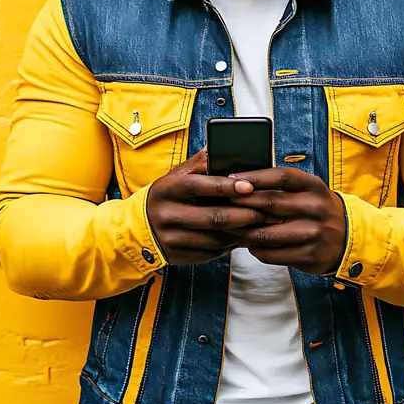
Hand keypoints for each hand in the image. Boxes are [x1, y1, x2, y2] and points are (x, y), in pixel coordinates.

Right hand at [145, 150, 273, 265]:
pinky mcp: (177, 257)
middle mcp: (166, 214)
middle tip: (265, 210)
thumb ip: (200, 163)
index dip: (225, 186)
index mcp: (167, 189)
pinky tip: (241, 236)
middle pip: (212, 217)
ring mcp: (171, 238)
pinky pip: (211, 253)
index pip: (197, 185)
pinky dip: (230, 245)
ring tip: (259, 224)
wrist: (139, 228)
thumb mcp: (176, 176)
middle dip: (244, 214)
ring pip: (215, 239)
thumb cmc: (167, 196)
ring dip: (241, 232)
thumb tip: (223, 147)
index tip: (249, 186)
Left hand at [229, 166, 347, 273]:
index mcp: (314, 187)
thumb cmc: (316, 209)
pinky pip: (271, 254)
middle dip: (242, 202)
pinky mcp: (309, 256)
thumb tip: (241, 181)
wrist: (348, 238)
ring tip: (230, 226)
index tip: (232, 179)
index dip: (254, 176)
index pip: (281, 176)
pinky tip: (249, 243)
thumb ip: (281, 186)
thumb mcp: (308, 191)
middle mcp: (316, 208)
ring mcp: (313, 234)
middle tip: (222, 202)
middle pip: (271, 203)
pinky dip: (254, 249)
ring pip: (266, 233)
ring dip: (243, 230)